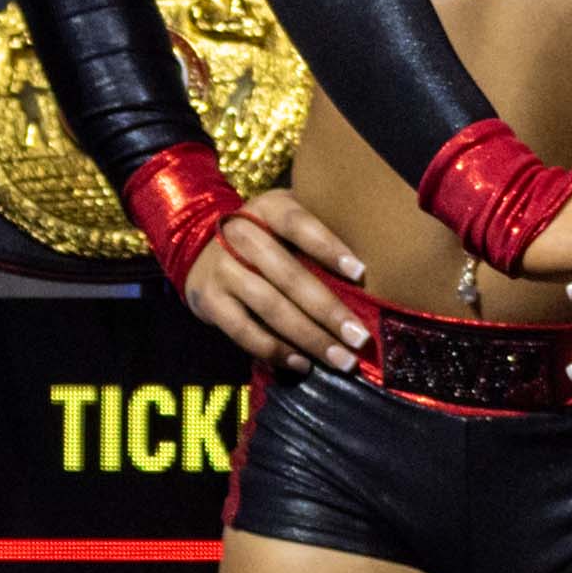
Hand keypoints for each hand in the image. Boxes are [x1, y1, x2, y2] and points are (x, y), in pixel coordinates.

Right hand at [182, 189, 373, 373]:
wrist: (198, 244)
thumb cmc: (267, 235)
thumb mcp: (287, 217)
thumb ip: (319, 230)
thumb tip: (373, 268)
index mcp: (267, 208)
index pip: (299, 224)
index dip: (329, 247)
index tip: (360, 273)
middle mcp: (240, 235)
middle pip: (289, 275)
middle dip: (328, 310)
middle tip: (360, 338)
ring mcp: (221, 269)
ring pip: (270, 307)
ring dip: (309, 337)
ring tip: (341, 359)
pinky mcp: (208, 300)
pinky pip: (244, 331)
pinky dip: (275, 350)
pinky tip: (303, 364)